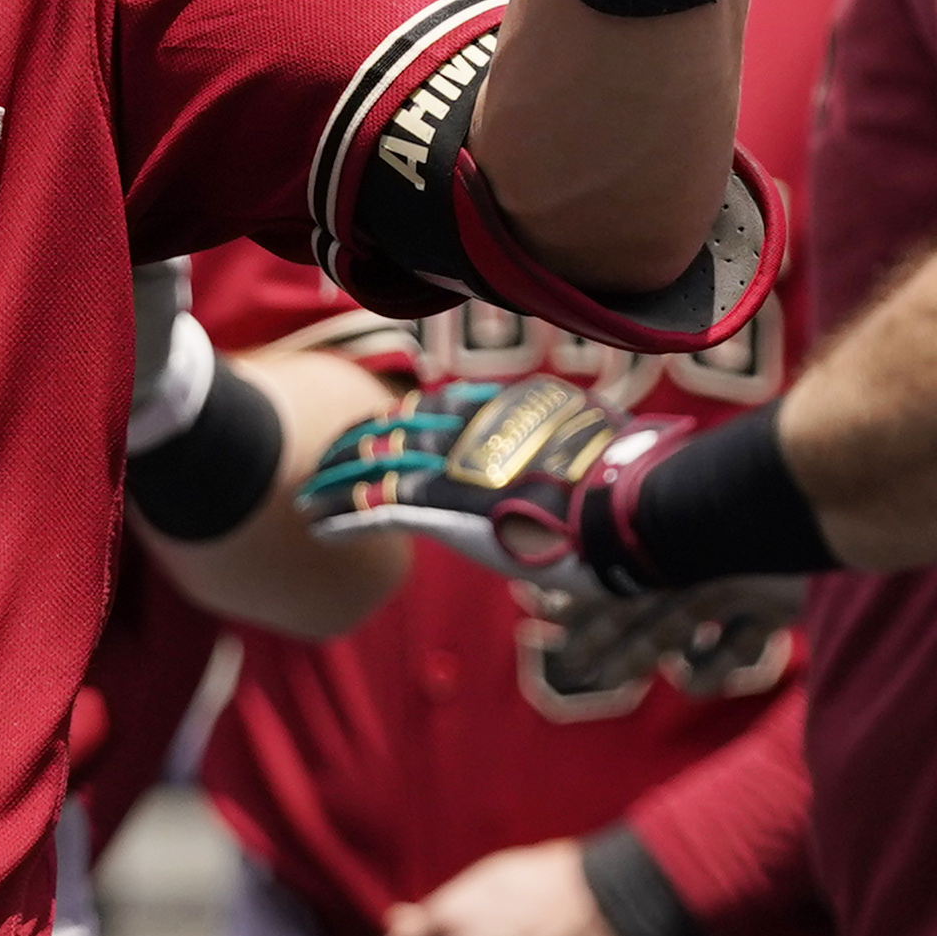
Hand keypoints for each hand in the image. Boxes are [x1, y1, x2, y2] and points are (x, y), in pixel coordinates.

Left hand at [301, 379, 650, 589]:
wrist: (630, 504)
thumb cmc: (624, 478)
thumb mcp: (593, 436)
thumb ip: (565, 430)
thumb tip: (581, 424)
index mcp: (498, 412)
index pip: (428, 406)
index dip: (394, 419)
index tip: (375, 428)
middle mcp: (466, 434)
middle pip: (390, 432)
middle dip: (350, 446)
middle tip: (323, 460)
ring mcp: (454, 474)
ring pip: (373, 471)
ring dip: (334, 484)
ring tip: (305, 498)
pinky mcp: (448, 516)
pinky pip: (380, 514)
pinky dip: (345, 520)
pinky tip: (318, 529)